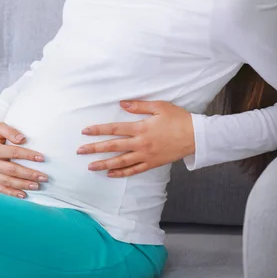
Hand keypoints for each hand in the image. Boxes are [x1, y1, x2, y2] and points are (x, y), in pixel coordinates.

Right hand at [0, 122, 47, 197]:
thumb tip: (23, 139)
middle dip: (29, 174)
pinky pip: (0, 188)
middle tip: (44, 177)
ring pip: (8, 181)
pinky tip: (23, 195)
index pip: (14, 153)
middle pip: (12, 170)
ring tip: (37, 186)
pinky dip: (12, 193)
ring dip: (23, 185)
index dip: (28, 156)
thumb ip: (10, 131)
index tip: (41, 158)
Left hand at [77, 100, 194, 177]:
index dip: (98, 130)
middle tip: (80, 151)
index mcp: (141, 128)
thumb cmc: (178, 119)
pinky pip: (134, 170)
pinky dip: (122, 173)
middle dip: (95, 148)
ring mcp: (146, 155)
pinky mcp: (152, 163)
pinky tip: (110, 174)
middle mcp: (140, 143)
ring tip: (90, 166)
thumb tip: (122, 103)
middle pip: (113, 147)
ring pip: (121, 161)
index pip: (114, 129)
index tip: (85, 132)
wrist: (196, 136)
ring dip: (104, 164)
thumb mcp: (159, 107)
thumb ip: (139, 106)